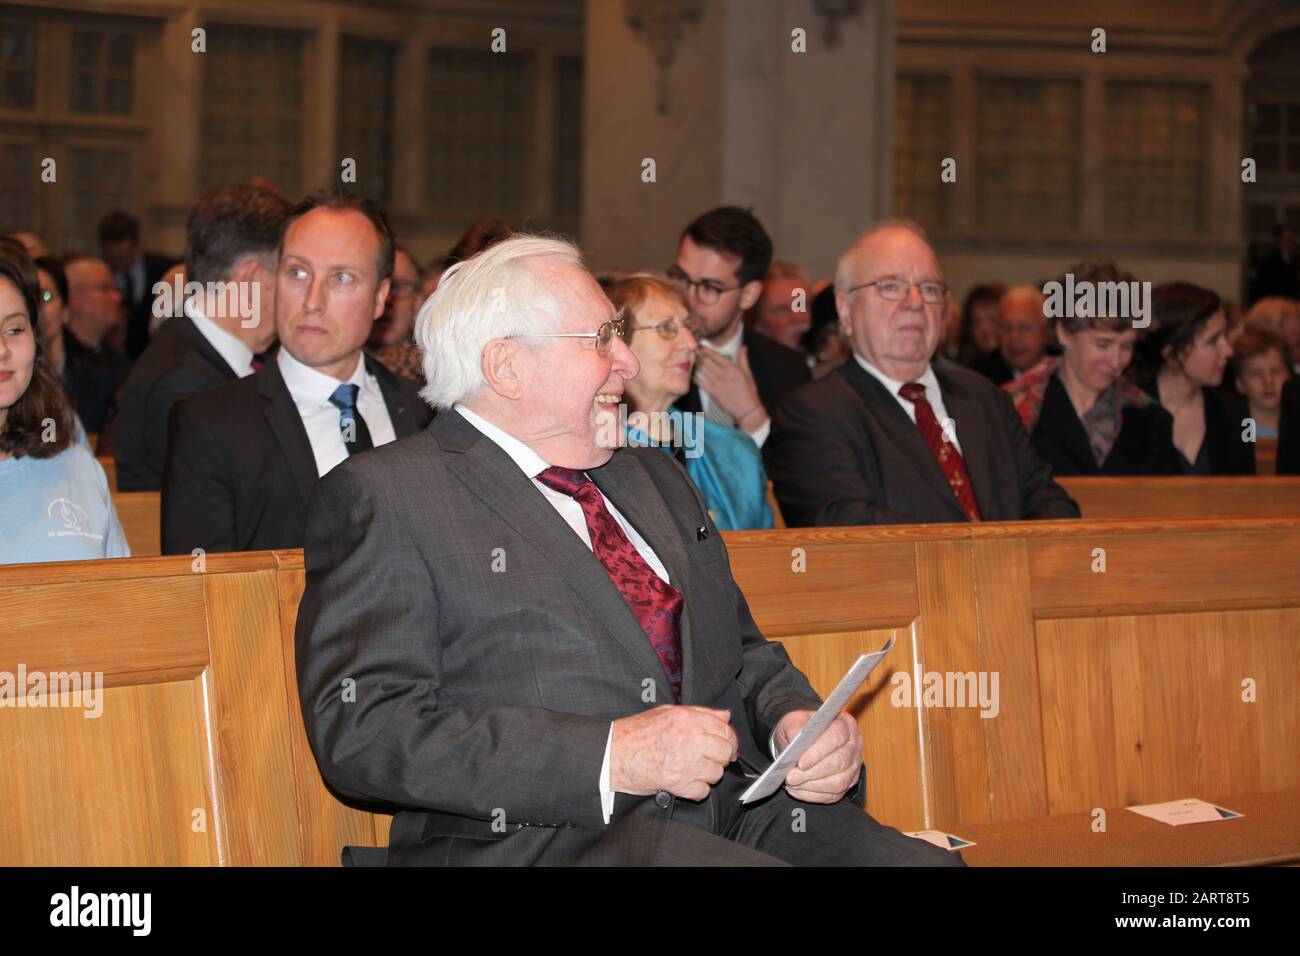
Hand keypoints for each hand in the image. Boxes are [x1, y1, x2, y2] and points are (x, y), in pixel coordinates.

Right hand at [610, 705, 738, 800]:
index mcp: (686, 719)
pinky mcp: (678, 783)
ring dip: (708, 774)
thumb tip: (724, 716)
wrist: (614, 754)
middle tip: (712, 759)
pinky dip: (696, 790)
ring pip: (716, 772)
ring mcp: (685, 762)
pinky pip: (703, 791)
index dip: (729, 738)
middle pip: (725, 751)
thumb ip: (699, 713)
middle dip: (722, 757)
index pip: (724, 728)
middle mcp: (689, 738)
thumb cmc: (635, 734)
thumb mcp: (667, 713)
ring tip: (693, 769)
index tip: (728, 745)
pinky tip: (686, 781)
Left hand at [694, 345, 764, 425]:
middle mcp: (723, 374)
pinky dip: (696, 378)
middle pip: (706, 361)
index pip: (716, 355)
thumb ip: (743, 359)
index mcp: (732, 367)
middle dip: (699, 355)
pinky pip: (701, 383)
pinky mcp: (713, 393)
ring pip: (702, 370)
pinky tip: (693, 375)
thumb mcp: (748, 373)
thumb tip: (743, 347)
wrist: (747, 409)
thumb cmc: (749, 392)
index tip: (701, 346)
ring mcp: (717, 383)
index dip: (706, 350)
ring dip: (697, 364)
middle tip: (694, 352)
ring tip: (694, 361)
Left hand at [774, 710, 861, 803]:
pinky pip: (834, 794)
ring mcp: (854, 765)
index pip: (837, 736)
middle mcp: (854, 744)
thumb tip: (796, 739)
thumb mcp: (793, 720)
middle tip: (791, 777)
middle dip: (813, 772)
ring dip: (812, 786)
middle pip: (839, 762)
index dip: (819, 751)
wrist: (800, 742)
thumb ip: (795, 727)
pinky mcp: (848, 783)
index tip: (801, 763)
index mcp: (844, 723)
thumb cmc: (800, 729)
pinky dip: (813, 795)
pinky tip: (798, 790)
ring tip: (792, 784)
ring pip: (839, 781)